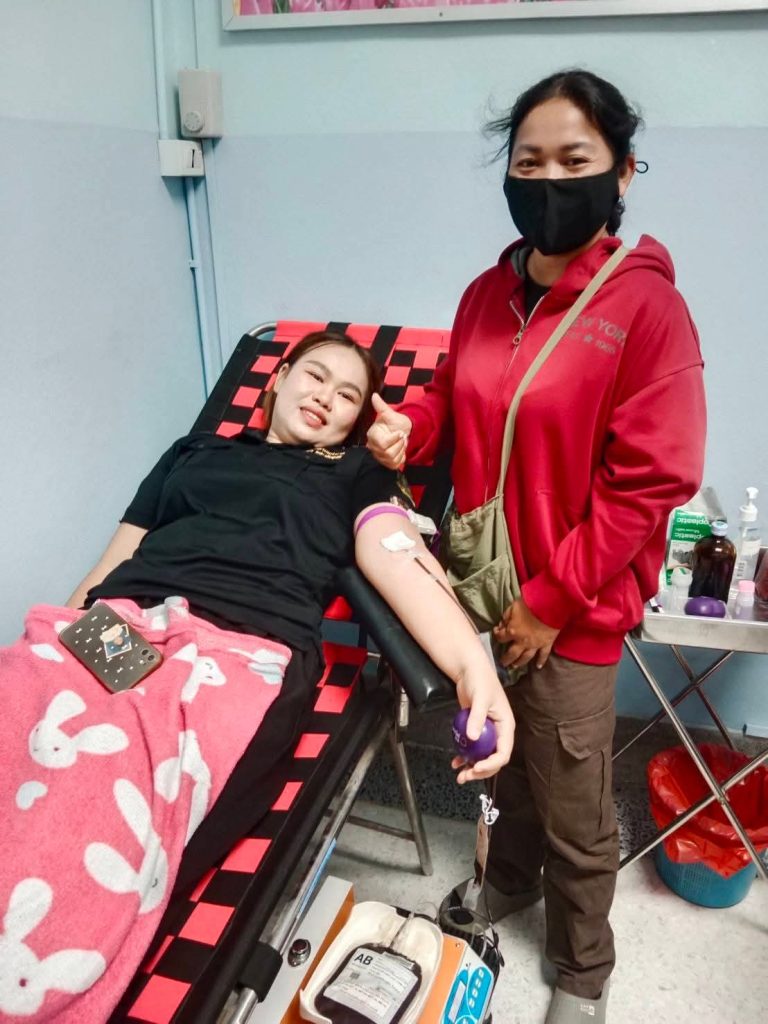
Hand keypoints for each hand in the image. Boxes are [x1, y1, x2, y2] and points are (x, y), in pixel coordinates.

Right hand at [366, 394, 411, 469]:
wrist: (403, 431)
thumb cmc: (395, 422)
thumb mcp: (390, 414)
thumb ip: (381, 406)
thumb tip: (374, 395)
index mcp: (372, 435)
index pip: (383, 444)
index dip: (394, 438)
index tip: (400, 432)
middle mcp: (373, 447)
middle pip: (388, 453)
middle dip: (399, 444)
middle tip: (402, 437)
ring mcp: (379, 456)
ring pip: (392, 459)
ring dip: (401, 450)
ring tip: (401, 443)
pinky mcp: (386, 463)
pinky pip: (395, 465)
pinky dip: (401, 458)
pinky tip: (400, 451)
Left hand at [452, 664, 514, 783]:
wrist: (469, 670)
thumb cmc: (479, 680)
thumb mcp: (479, 698)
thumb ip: (477, 717)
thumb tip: (473, 737)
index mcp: (506, 726)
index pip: (504, 752)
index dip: (492, 764)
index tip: (477, 767)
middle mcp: (499, 732)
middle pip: (494, 759)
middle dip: (481, 771)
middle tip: (465, 776)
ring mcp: (487, 732)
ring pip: (483, 757)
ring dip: (472, 768)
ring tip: (459, 775)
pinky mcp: (476, 730)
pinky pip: (473, 749)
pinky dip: (465, 757)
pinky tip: (455, 762)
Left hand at [493, 598, 558, 670]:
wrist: (550, 606)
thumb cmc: (530, 604)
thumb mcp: (513, 606)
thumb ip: (506, 616)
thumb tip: (502, 624)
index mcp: (513, 631)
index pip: (501, 637)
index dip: (497, 635)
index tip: (496, 632)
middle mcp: (522, 641)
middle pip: (512, 653)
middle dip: (506, 659)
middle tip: (503, 663)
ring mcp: (535, 644)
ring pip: (526, 657)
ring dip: (519, 663)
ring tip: (515, 667)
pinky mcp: (546, 644)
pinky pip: (543, 655)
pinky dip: (541, 661)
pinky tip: (538, 667)